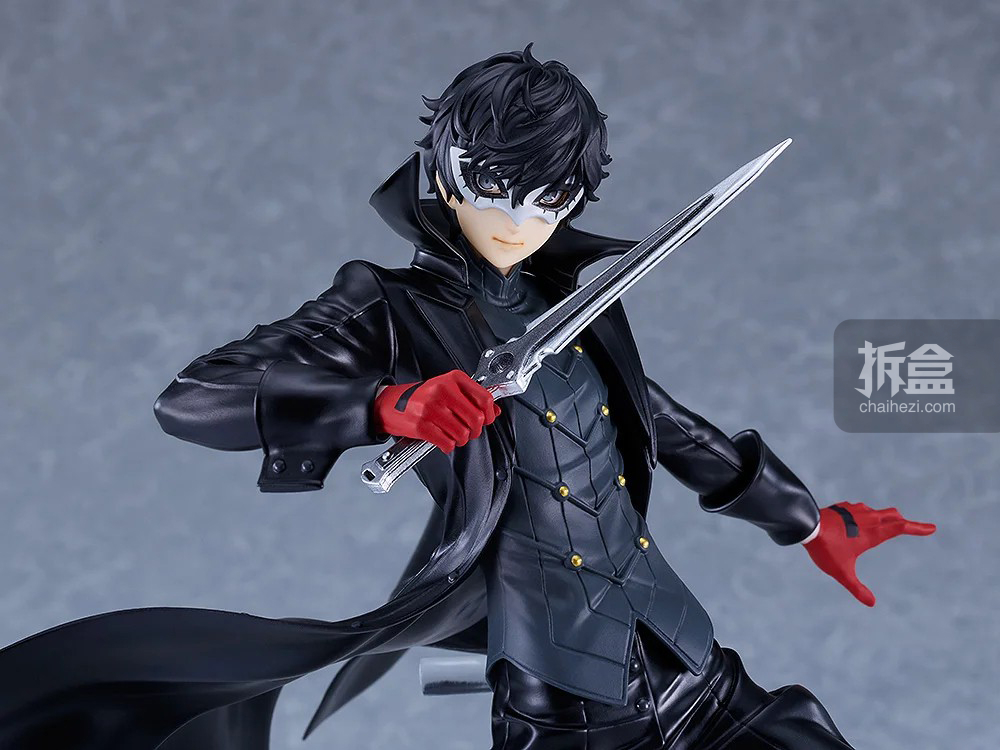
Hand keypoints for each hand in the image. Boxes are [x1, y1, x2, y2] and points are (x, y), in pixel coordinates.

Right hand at [374, 370, 499, 453]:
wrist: (389, 404)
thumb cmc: (419, 397)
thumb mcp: (447, 389)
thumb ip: (471, 398)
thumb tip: (493, 411)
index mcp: (452, 379)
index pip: (484, 398)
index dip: (489, 414)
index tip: (486, 419)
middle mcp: (442, 391)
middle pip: (476, 419)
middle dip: (475, 430)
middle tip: (469, 431)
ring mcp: (431, 408)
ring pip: (463, 433)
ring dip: (460, 440)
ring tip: (453, 435)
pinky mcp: (421, 425)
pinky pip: (447, 443)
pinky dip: (448, 446)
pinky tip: (443, 440)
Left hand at [804, 502, 935, 606]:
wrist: (805, 525)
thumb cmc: (825, 549)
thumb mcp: (842, 573)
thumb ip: (857, 588)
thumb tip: (871, 603)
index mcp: (872, 533)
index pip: (901, 527)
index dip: (918, 528)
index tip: (932, 528)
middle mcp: (867, 519)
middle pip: (893, 516)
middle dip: (903, 522)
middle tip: (911, 527)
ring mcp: (855, 510)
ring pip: (877, 511)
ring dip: (886, 517)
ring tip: (889, 523)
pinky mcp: (843, 507)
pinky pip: (861, 509)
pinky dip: (867, 515)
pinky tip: (861, 519)